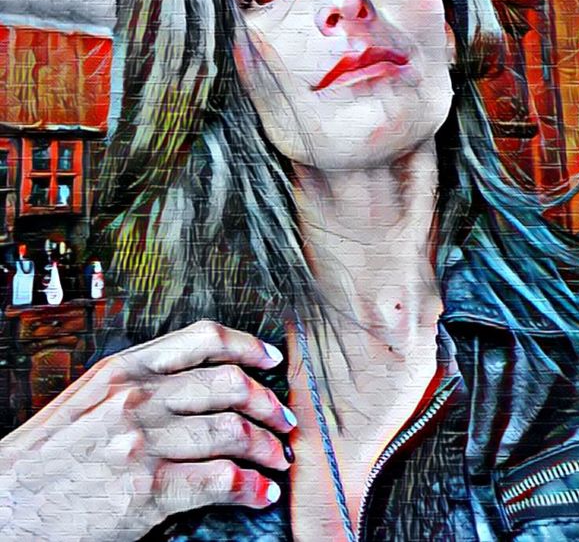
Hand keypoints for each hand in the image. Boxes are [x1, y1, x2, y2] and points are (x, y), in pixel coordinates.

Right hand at [0, 320, 295, 541]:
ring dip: (266, 447)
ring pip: (231, 431)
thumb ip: (137, 386)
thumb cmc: (45, 457)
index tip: (270, 358)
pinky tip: (258, 493)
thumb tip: (193, 386)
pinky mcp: (146, 491)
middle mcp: (136, 398)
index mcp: (123, 370)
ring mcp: (142, 443)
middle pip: (228, 384)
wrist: (4, 507)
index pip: (202, 338)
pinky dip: (249, 487)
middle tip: (283, 419)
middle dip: (267, 402)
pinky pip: (219, 480)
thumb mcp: (87, 400)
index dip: (247, 345)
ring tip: (277, 459)